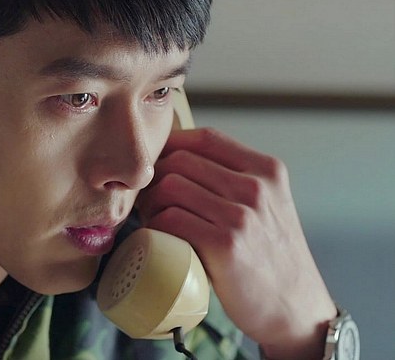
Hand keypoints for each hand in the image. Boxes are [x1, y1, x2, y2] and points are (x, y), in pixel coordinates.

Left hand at [135, 128, 335, 358]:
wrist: (295, 308)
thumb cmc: (268, 255)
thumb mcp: (265, 204)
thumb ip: (231, 177)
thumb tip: (173, 155)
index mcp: (267, 170)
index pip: (204, 137)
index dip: (171, 148)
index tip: (158, 169)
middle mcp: (257, 187)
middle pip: (180, 160)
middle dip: (156, 180)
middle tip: (152, 204)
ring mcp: (242, 216)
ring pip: (169, 186)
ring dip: (152, 205)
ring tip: (158, 222)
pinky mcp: (225, 244)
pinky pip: (170, 219)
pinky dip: (156, 228)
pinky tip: (163, 240)